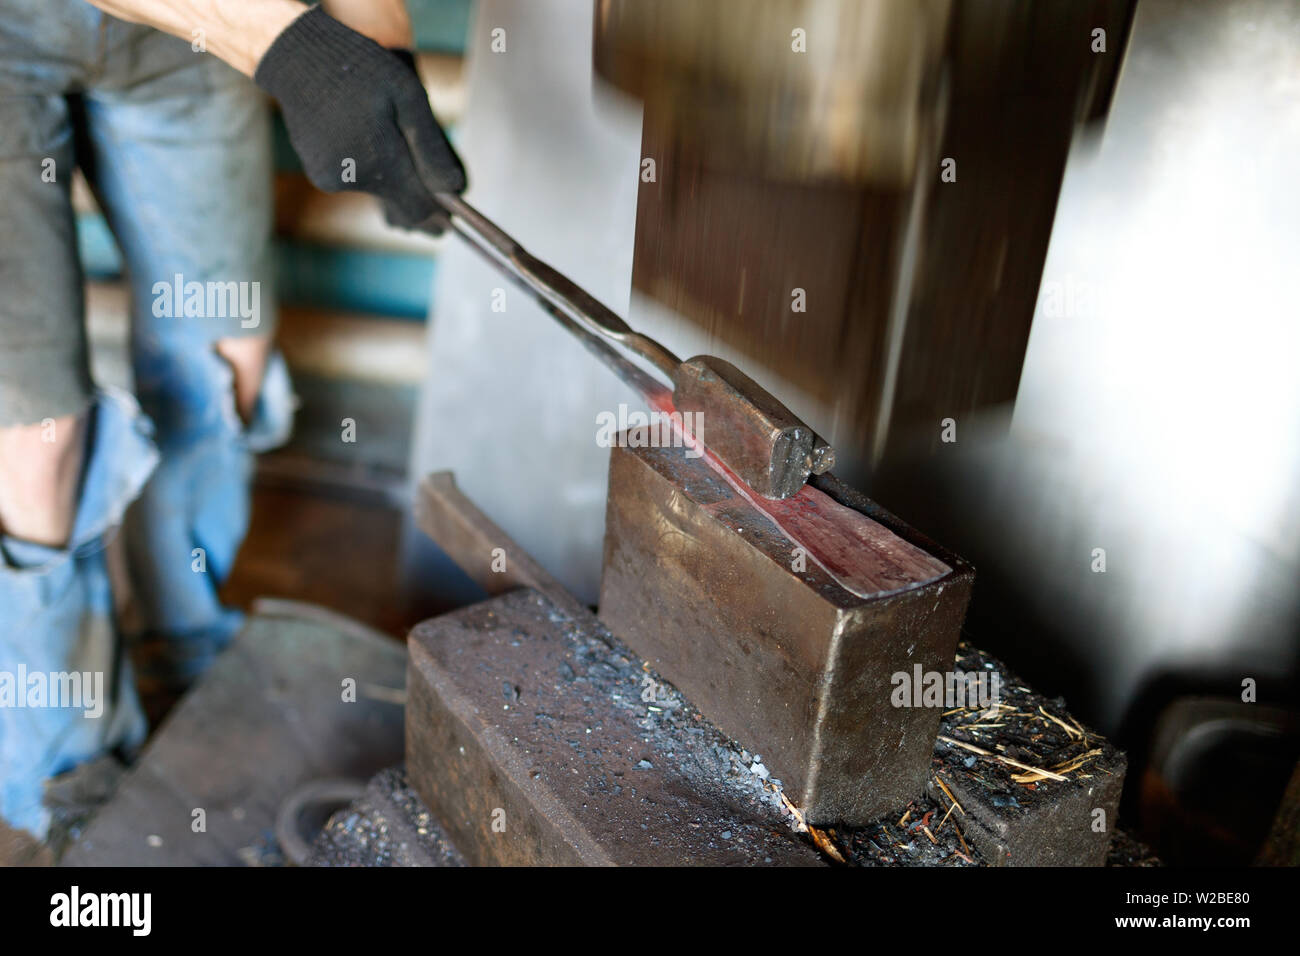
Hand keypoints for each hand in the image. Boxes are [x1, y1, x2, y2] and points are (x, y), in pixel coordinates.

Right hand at [254, 6, 465, 229]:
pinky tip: (364, 137)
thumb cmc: (360, 69)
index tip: (452, 200)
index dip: (439, 210)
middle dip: (418, 190)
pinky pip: (357, 181)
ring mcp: (330, 180)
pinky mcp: (319, 174)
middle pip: (399, 202)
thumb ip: (430, 147)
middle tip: (428, 164)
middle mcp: (352, 180)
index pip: (419, 209)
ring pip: (379, 190)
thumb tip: (453, 190)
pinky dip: (368, 167)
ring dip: (391, 173)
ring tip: (387, 135)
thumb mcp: (406, 96)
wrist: (298, 57)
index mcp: (378, 161)